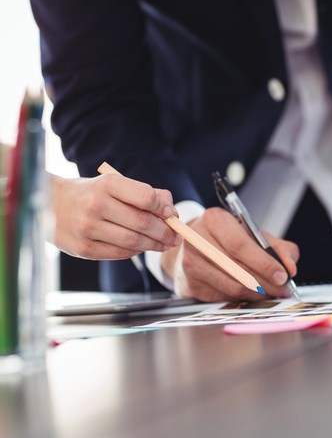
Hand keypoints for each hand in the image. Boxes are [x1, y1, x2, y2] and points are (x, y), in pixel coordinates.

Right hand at [52, 174, 181, 259]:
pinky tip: (141, 247)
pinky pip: (120, 253)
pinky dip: (136, 251)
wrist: (49, 205)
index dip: (164, 208)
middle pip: (143, 223)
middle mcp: (96, 205)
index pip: (146, 198)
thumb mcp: (115, 185)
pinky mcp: (83, 248)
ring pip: (133, 241)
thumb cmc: (92, 194)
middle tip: (176, 237)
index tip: (171, 215)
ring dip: (155, 245)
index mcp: (107, 184)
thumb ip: (145, 195)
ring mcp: (88, 228)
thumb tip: (172, 212)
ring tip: (165, 244)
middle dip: (165, 232)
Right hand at [161, 207, 298, 302]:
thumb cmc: (230, 240)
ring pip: (232, 287)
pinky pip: (224, 298)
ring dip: (257, 294)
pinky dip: (244, 299)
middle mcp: (197, 240)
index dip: (264, 263)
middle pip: (237, 268)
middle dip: (266, 282)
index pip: (240, 245)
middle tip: (283, 289)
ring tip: (273, 293)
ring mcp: (190, 264)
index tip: (283, 275)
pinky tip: (255, 295)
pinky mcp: (190, 285)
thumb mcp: (255, 235)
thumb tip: (290, 268)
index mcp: (215, 220)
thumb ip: (278, 248)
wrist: (196, 248)